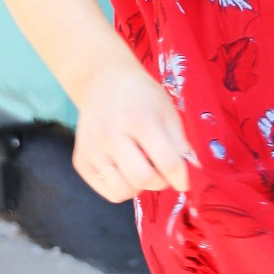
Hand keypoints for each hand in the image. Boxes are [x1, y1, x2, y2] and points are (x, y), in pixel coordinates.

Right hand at [72, 53, 197, 202]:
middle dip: (159, 182)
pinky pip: (107, 191)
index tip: (183, 181)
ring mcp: (92, 150)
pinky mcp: (80, 161)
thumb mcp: (167, 112)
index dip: (181, 178)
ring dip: (138, 187)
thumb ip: (181, 144)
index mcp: (138, 120)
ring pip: (122, 191)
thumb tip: (193, 172)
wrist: (103, 81)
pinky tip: (124, 169)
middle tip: (160, 170)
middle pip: (143, 180)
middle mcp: (110, 135)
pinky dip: (121, 187)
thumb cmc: (141, 96)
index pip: (167, 163)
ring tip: (141, 168)